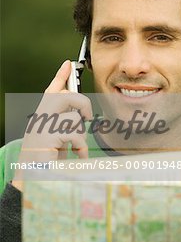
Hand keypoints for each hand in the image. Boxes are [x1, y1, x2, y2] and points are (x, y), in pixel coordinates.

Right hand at [12, 60, 92, 190]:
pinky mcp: (49, 134)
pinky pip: (75, 134)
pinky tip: (78, 155)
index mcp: (43, 116)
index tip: (68, 63)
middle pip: (67, 96)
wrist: (32, 178)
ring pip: (75, 118)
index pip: (51, 90)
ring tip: (76, 147)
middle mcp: (41, 117)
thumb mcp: (57, 140)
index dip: (60, 76)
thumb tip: (83, 117)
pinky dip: (81, 146)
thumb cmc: (47, 160)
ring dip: (80, 135)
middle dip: (83, 104)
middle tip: (87, 117)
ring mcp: (44, 124)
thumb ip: (66, 126)